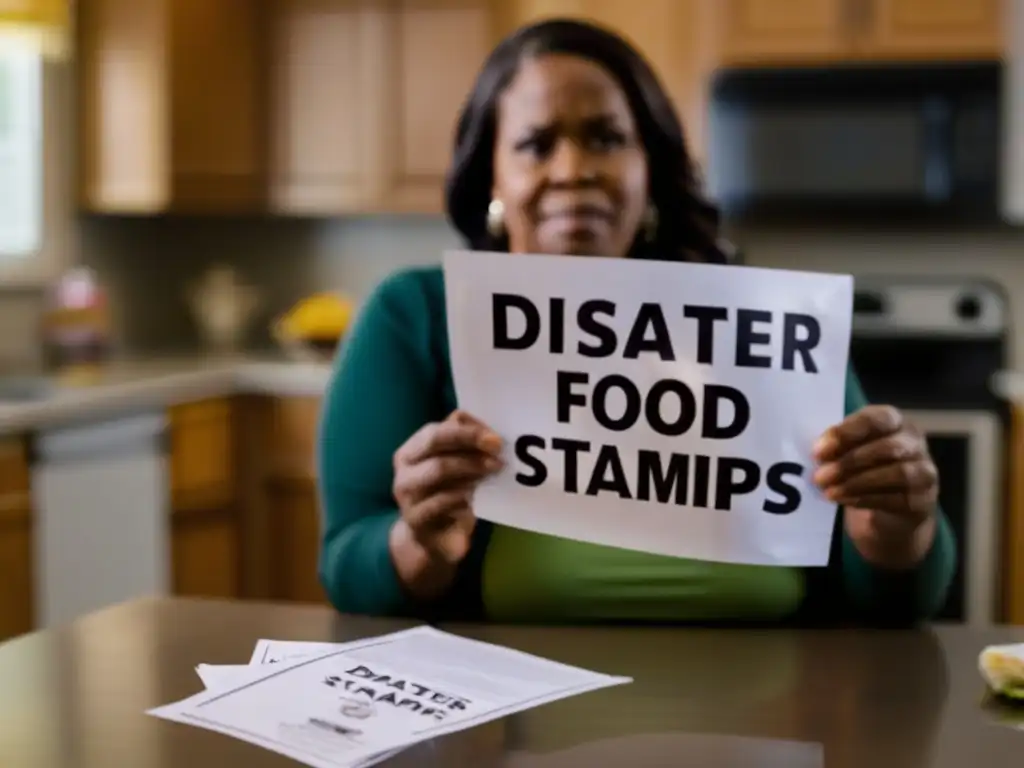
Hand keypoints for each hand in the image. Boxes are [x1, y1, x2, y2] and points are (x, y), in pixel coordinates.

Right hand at [392, 410, 502, 564]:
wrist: (433, 538)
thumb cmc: (447, 494)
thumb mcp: (455, 467)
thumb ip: (464, 443)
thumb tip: (485, 429)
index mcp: (411, 451)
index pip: (436, 430)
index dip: (467, 431)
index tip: (495, 438)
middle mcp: (404, 470)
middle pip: (434, 443)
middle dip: (469, 442)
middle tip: (498, 451)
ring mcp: (406, 495)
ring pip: (439, 468)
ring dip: (471, 466)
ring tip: (493, 471)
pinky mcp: (415, 519)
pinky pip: (442, 500)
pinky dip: (463, 495)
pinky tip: (477, 496)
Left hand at [812, 405, 938, 568]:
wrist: (889, 506)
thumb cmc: (864, 466)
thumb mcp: (849, 449)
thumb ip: (838, 445)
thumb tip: (820, 451)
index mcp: (894, 421)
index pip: (876, 419)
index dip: (846, 433)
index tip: (818, 451)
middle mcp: (915, 442)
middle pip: (888, 447)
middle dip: (850, 462)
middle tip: (820, 476)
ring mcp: (924, 471)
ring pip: (897, 473)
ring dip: (858, 483)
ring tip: (830, 492)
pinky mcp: (923, 499)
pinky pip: (898, 499)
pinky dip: (867, 499)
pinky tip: (845, 500)